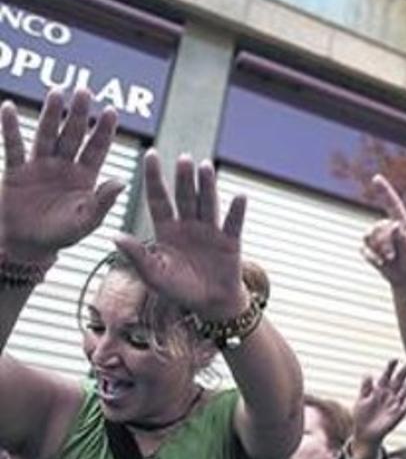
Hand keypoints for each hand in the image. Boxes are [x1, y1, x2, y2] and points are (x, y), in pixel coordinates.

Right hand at [0, 89, 123, 260]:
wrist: (26, 246)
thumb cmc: (60, 236)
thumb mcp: (85, 222)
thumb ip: (103, 202)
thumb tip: (122, 182)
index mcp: (85, 177)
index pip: (97, 148)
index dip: (104, 130)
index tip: (112, 110)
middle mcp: (64, 166)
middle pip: (73, 134)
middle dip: (79, 113)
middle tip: (85, 90)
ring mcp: (39, 166)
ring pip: (46, 135)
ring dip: (51, 113)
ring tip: (56, 91)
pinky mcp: (15, 171)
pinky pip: (13, 147)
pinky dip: (10, 128)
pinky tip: (8, 107)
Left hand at [113, 151, 247, 319]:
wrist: (209, 304)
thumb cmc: (178, 290)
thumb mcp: (153, 274)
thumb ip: (136, 255)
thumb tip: (114, 235)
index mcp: (167, 230)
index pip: (158, 199)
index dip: (154, 178)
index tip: (150, 154)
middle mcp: (188, 225)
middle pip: (185, 197)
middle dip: (183, 178)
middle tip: (183, 158)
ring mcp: (210, 231)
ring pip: (207, 204)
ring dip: (207, 186)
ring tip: (205, 166)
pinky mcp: (230, 242)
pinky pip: (232, 224)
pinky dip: (236, 211)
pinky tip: (239, 196)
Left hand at [349, 359, 405, 458]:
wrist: (365, 433)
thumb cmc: (362, 415)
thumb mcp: (361, 400)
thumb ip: (365, 387)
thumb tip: (368, 373)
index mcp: (379, 389)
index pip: (386, 375)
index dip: (391, 368)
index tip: (395, 360)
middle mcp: (390, 394)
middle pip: (399, 380)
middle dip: (405, 371)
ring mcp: (396, 403)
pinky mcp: (400, 413)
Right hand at [361, 175, 405, 288]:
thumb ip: (403, 237)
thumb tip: (395, 226)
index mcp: (401, 223)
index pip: (392, 203)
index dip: (384, 190)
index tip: (376, 178)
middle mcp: (388, 227)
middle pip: (377, 226)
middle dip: (383, 242)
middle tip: (393, 256)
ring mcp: (378, 238)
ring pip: (368, 236)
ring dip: (377, 249)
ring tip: (389, 259)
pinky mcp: (370, 249)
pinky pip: (363, 249)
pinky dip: (372, 258)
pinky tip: (381, 263)